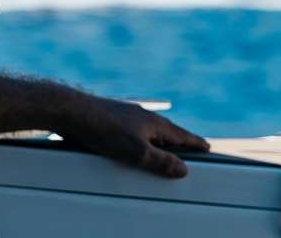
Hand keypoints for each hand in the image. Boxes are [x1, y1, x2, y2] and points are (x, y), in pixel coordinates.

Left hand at [57, 97, 209, 178]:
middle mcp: (145, 116)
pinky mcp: (114, 118)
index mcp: (155, 123)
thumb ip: (161, 161)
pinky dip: (143, 138)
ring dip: (161, 139)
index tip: (207, 147)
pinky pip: (136, 129)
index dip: (195, 143)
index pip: (182, 135)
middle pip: (168, 131)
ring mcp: (129, 115)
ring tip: (166, 148)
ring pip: (151, 130)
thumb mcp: (136, 152)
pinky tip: (135, 141)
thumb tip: (183, 169)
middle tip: (191, 149)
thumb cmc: (105, 130)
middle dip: (180, 141)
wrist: (73, 111)